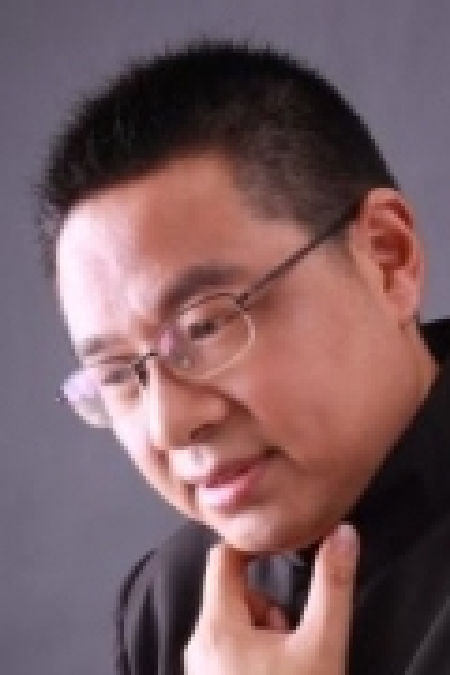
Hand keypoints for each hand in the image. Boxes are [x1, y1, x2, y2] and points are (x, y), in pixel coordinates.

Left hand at [184, 523, 358, 674]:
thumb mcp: (322, 647)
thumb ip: (331, 587)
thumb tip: (343, 534)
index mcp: (216, 627)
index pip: (222, 557)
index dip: (253, 545)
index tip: (282, 549)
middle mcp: (198, 645)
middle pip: (232, 592)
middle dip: (267, 602)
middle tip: (293, 632)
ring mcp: (200, 670)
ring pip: (233, 622)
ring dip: (264, 629)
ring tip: (290, 661)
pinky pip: (228, 650)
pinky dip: (254, 653)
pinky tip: (278, 673)